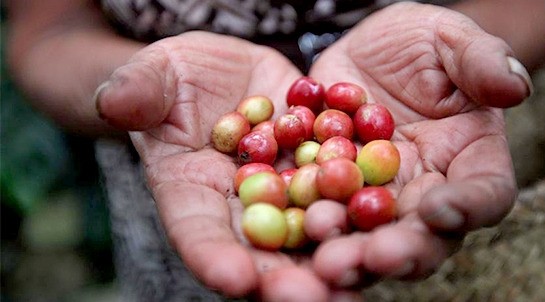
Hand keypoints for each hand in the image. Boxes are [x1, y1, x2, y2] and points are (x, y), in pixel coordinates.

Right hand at [95, 32, 339, 300]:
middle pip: (262, 251)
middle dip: (284, 278)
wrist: (225, 75)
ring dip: (332, 257)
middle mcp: (243, 207)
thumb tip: (114, 101)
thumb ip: (139, 91)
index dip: (213, 257)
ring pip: (310, 233)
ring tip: (356, 280)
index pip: (197, 232)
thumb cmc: (176, 80)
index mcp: (192, 194)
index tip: (234, 279)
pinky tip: (391, 228)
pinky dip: (364, 211)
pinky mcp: (323, 170)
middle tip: (312, 299)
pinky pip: (346, 192)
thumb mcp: (155, 77)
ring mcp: (287, 192)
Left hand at [307, 2, 530, 286]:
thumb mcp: (448, 38)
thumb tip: (515, 88)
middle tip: (375, 257)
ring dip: (351, 253)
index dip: (469, 206)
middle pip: (425, 234)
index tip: (439, 209)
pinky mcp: (333, 194)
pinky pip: (322, 214)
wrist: (365, 51)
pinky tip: (288, 233)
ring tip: (326, 260)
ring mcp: (378, 198)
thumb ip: (482, 60)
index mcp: (470, 158)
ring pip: (370, 236)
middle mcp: (427, 190)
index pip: (486, 191)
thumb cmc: (420, 42)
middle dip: (401, 250)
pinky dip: (306, 228)